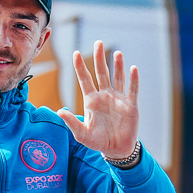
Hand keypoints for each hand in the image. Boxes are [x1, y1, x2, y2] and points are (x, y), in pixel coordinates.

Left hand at [57, 40, 139, 158]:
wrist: (116, 150)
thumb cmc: (98, 142)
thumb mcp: (82, 134)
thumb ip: (72, 122)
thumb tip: (59, 111)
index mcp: (91, 100)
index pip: (85, 79)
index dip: (80, 66)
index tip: (76, 53)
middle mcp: (104, 96)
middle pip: (101, 73)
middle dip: (99, 58)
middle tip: (98, 42)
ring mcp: (118, 99)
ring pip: (117, 78)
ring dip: (117, 66)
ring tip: (117, 53)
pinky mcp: (131, 105)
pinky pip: (132, 90)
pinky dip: (133, 80)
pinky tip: (133, 69)